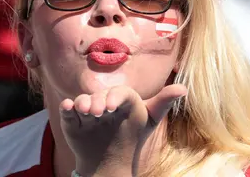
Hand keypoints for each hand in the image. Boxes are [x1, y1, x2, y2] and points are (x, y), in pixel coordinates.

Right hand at [59, 84, 186, 175]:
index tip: (113, 107)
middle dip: (98, 101)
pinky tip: (67, 108)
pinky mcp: (73, 121)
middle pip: (99, 96)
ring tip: (85, 111)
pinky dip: (66, 109)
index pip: (120, 93)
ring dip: (81, 103)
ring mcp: (87, 111)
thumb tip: (184, 88)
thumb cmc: (132, 134)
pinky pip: (67, 112)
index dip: (116, 96)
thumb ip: (164, 102)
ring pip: (82, 101)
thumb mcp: (149, 119)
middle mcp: (103, 102)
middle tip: (98, 112)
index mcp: (121, 99)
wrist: (111, 160)